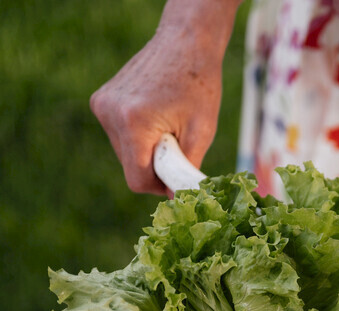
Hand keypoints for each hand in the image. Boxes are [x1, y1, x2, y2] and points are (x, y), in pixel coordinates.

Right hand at [90, 0, 240, 194]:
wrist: (185, 44)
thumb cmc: (199, 86)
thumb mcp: (201, 133)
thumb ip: (186, 169)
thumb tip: (179, 201)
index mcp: (134, 124)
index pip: (137, 179)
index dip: (160, 188)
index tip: (179, 183)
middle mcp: (110, 114)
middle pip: (130, 166)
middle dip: (156, 167)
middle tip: (180, 148)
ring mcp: (102, 105)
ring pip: (124, 152)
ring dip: (147, 151)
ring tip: (169, 127)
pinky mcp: (100, 100)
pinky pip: (120, 135)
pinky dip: (139, 136)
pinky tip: (156, 115)